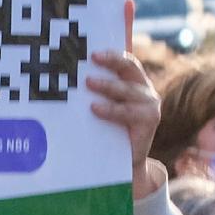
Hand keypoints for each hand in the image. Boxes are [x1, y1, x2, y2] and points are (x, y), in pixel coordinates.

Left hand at [83, 46, 165, 196]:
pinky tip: (95, 108)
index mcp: (134, 82)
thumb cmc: (107, 130)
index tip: (93, 53)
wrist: (123, 161)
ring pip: (128, 89)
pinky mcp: (149, 121)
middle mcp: (145, 90)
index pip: (126, 61)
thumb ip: (93, 92)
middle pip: (129, 68)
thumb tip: (64, 77)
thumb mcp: (101, 106)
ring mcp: (149, 105)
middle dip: (111, 61)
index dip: (112, 55)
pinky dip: (111, 109)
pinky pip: (127, 112)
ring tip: (89, 83)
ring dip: (107, 85)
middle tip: (92, 59)